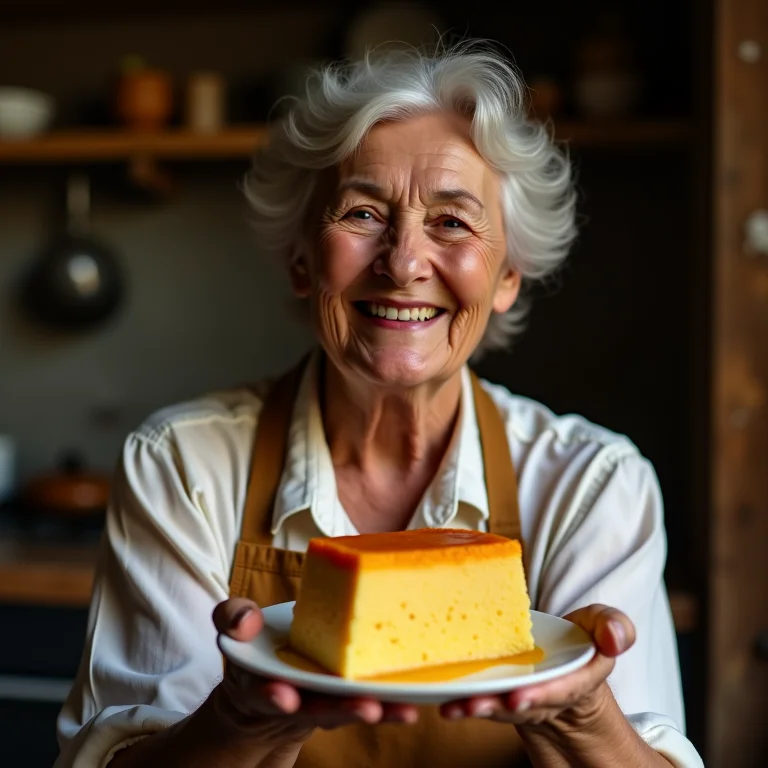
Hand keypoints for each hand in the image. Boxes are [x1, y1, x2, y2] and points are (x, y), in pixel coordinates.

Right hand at [212, 598, 419, 746]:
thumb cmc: (259, 647)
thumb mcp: (237, 629)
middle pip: (320, 708)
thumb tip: (244, 622)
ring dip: (377, 708)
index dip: (276, 696)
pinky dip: (392, 703)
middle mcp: (298, 698)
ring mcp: (325, 700)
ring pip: (351, 708)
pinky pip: (371, 701)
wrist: (273, 675)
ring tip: (403, 710)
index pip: (268, 692)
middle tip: (366, 709)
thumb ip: (233, 618)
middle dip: (341, 709)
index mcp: (267, 680)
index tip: (285, 698)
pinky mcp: (349, 697)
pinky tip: (415, 701)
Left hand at [439, 604, 634, 727]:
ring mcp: (518, 695)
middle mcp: (544, 694)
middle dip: (499, 707)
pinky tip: (441, 700)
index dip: (539, 695)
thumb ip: (612, 626)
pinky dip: (460, 700)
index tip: (517, 699)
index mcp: (574, 679)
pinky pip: (479, 697)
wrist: (557, 662)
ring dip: (475, 707)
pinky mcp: (495, 692)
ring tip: (453, 707)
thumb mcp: (600, 626)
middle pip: (522, 704)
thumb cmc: (578, 640)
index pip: (560, 690)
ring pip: (497, 705)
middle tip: (476, 705)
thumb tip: (614, 638)